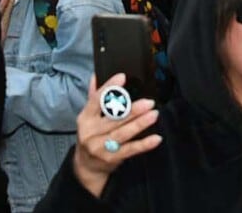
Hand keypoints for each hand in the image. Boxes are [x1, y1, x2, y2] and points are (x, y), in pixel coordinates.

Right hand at [71, 74, 162, 197]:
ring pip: (123, 134)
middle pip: (114, 118)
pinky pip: (130, 150)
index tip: (122, 78)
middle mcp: (91, 132)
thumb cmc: (90, 136)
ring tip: (154, 115)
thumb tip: (96, 75)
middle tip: (148, 102)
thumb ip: (93, 96)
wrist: (86, 166)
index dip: (109, 88)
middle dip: (132, 110)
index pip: (96, 100)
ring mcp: (101, 147)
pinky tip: (155, 138)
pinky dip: (144, 144)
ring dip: (140, 124)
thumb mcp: (88, 117)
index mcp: (85, 118)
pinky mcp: (112, 158)